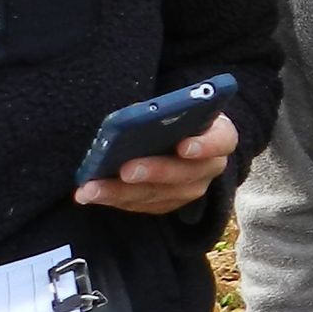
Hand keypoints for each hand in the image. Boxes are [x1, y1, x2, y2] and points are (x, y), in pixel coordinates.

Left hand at [76, 113, 237, 213]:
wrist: (179, 134)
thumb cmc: (176, 115)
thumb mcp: (176, 106)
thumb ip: (163, 110)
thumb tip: (134, 116)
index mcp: (220, 136)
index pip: (221, 141)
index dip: (205, 146)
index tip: (183, 146)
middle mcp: (210, 168)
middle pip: (185, 175)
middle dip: (153, 172)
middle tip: (125, 170)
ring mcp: (190, 189)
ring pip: (159, 195)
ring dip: (122, 193)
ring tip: (91, 188)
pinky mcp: (169, 203)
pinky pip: (143, 205)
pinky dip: (116, 200)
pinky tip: (91, 194)